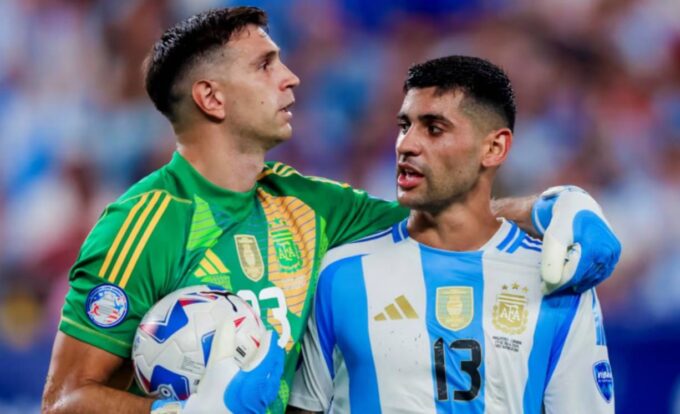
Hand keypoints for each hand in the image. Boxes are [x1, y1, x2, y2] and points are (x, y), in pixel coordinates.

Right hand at [152, 325, 283, 413]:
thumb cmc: (214, 395)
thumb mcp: (217, 365)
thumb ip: (223, 341)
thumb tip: (228, 320)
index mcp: (261, 376)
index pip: (272, 354)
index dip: (271, 342)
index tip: (269, 332)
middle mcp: (266, 389)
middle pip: (275, 367)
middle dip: (273, 353)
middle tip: (267, 342)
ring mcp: (262, 401)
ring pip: (272, 379)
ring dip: (269, 366)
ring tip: (261, 358)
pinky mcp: (255, 408)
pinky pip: (265, 388)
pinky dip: (263, 377)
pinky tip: (251, 377)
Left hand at [532, 186, 621, 293]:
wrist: (578, 206)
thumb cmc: (562, 222)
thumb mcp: (552, 238)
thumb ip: (551, 261)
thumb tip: (551, 284)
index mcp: (593, 246)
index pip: (573, 276)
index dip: (557, 284)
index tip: (543, 289)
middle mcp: (607, 250)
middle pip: (582, 277)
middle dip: (565, 283)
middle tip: (549, 286)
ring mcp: (613, 252)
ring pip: (592, 277)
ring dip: (576, 282)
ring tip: (561, 281)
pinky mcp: (615, 252)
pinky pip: (601, 273)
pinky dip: (588, 278)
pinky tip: (576, 280)